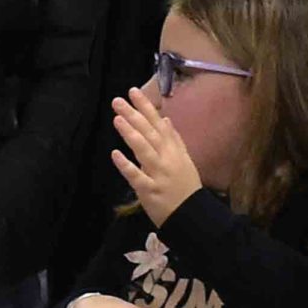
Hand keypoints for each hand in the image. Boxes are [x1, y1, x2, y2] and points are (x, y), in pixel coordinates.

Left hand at [110, 87, 202, 226]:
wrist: (192, 214)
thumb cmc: (184, 187)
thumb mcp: (183, 160)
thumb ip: (174, 140)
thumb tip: (165, 119)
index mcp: (174, 151)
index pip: (159, 124)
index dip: (146, 108)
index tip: (134, 92)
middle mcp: (167, 159)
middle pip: (150, 133)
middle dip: (135, 115)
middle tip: (118, 100)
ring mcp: (159, 174)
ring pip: (144, 150)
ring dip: (131, 133)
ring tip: (118, 118)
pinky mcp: (150, 190)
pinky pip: (136, 176)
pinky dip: (126, 165)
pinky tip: (115, 154)